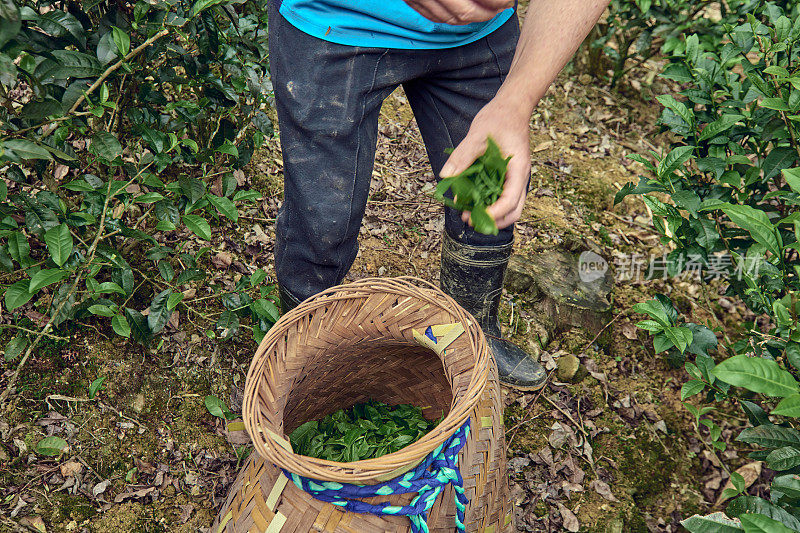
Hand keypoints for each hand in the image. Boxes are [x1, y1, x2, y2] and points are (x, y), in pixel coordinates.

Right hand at [404, 0, 511, 24]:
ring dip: (470, 19)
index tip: (507, 1)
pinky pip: (433, 16)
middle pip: (465, 13)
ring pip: (449, 18)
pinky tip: (463, 13)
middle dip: (486, 15)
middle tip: (499, 8)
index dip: (497, 1)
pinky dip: (450, 18)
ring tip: (485, 12)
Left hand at [440, 95, 531, 229]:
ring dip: (491, 215)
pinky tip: (471, 201)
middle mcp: (520, 178)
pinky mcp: (507, 177)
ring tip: (467, 213)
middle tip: (469, 220)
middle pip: (514, 211)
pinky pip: (502, 196)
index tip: (476, 216)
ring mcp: (515, 178)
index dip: (494, 212)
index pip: (511, 200)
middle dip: (493, 220)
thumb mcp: (477, 135)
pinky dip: (489, 204)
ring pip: (509, 207)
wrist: (511, 108)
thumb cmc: (498, 118)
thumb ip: (462, 155)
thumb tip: (446, 175)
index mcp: (518, 169)